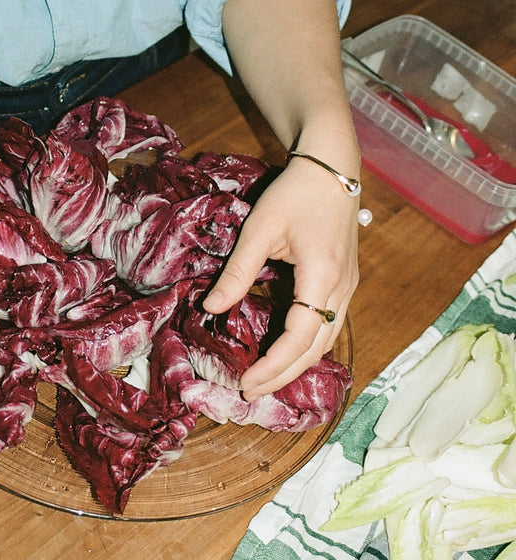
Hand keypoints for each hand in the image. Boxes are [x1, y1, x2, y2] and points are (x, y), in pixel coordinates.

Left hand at [202, 156, 358, 397]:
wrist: (333, 168)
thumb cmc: (295, 193)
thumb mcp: (260, 229)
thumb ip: (237, 271)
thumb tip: (212, 307)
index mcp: (321, 277)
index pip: (299, 338)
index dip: (273, 366)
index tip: (246, 382)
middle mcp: (342, 289)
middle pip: (316, 348)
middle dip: (284, 375)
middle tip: (250, 391)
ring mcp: (348, 287)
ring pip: (327, 340)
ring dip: (298, 364)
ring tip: (266, 379)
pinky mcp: (345, 282)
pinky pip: (329, 326)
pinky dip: (308, 346)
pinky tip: (286, 352)